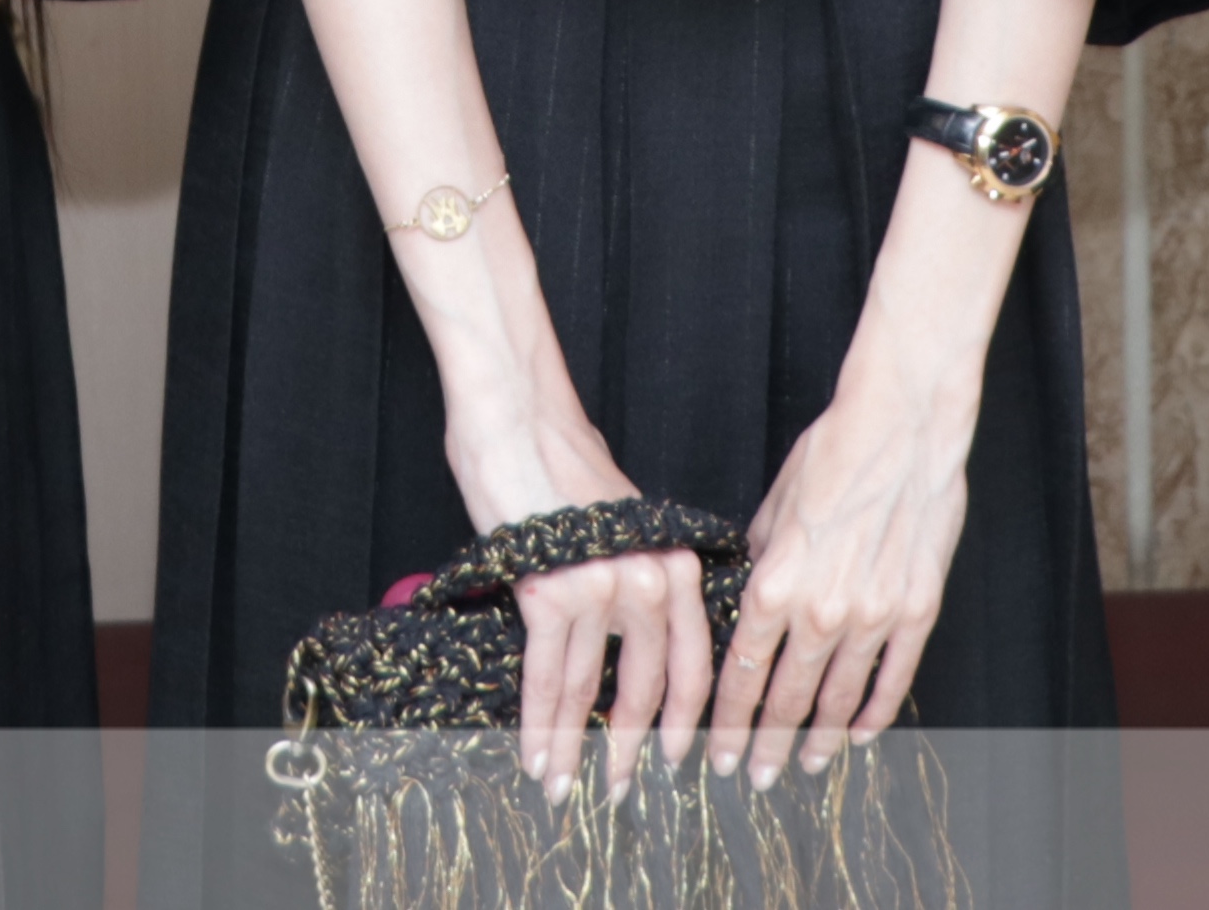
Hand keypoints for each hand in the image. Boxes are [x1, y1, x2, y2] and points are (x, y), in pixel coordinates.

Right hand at [445, 401, 708, 793]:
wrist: (515, 418)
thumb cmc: (557, 464)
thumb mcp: (618, 524)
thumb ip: (632, 576)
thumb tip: (622, 635)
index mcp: (677, 565)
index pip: (693, 664)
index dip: (685, 722)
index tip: (675, 760)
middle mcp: (653, 580)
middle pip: (648, 688)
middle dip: (629, 748)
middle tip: (618, 790)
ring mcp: (606, 588)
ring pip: (592, 691)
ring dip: (576, 748)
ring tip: (563, 786)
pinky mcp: (554, 592)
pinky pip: (548, 675)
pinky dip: (540, 723)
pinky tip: (534, 754)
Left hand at [704, 315, 978, 784]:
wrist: (902, 426)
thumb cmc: (833, 452)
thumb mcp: (775, 505)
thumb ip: (761, 558)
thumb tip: (751, 588)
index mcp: (775, 583)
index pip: (742, 672)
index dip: (727, 718)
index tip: (715, 749)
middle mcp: (821, 610)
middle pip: (787, 698)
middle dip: (766, 744)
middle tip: (752, 777)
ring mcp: (873, 616)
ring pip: (839, 697)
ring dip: (818, 740)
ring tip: (806, 767)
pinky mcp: (917, 610)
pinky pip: (894, 677)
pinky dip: (875, 712)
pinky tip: (860, 734)